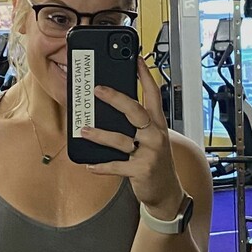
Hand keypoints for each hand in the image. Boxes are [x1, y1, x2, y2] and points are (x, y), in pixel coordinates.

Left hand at [76, 57, 183, 213]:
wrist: (167, 192)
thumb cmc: (156, 162)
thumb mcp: (153, 139)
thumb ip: (138, 124)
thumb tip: (110, 109)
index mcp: (157, 124)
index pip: (153, 94)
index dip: (145, 76)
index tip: (136, 59)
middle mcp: (155, 135)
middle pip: (135, 111)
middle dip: (115, 98)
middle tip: (97, 90)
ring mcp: (149, 153)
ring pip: (121, 139)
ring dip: (100, 135)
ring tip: (84, 130)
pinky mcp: (141, 170)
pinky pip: (117, 165)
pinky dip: (102, 166)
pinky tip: (90, 165)